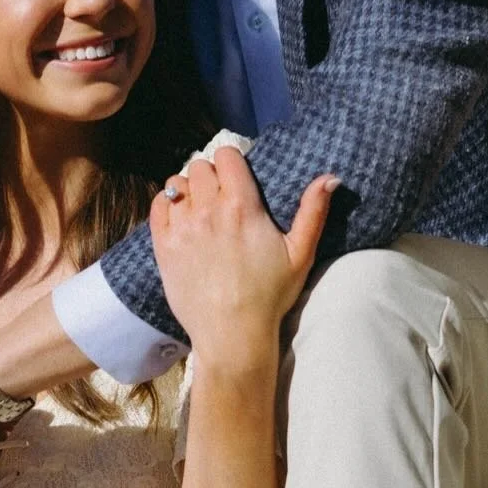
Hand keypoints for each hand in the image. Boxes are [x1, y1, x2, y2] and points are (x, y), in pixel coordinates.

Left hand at [150, 149, 337, 376]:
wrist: (232, 333)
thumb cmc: (269, 295)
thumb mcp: (300, 254)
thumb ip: (314, 211)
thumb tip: (330, 178)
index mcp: (242, 206)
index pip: (226, 155)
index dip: (232, 162)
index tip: (237, 178)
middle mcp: (208, 209)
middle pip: (200, 166)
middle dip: (211, 175)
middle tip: (220, 197)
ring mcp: (182, 227)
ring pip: (177, 182)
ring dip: (188, 190)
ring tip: (199, 209)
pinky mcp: (163, 246)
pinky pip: (158, 206)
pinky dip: (167, 205)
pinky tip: (181, 219)